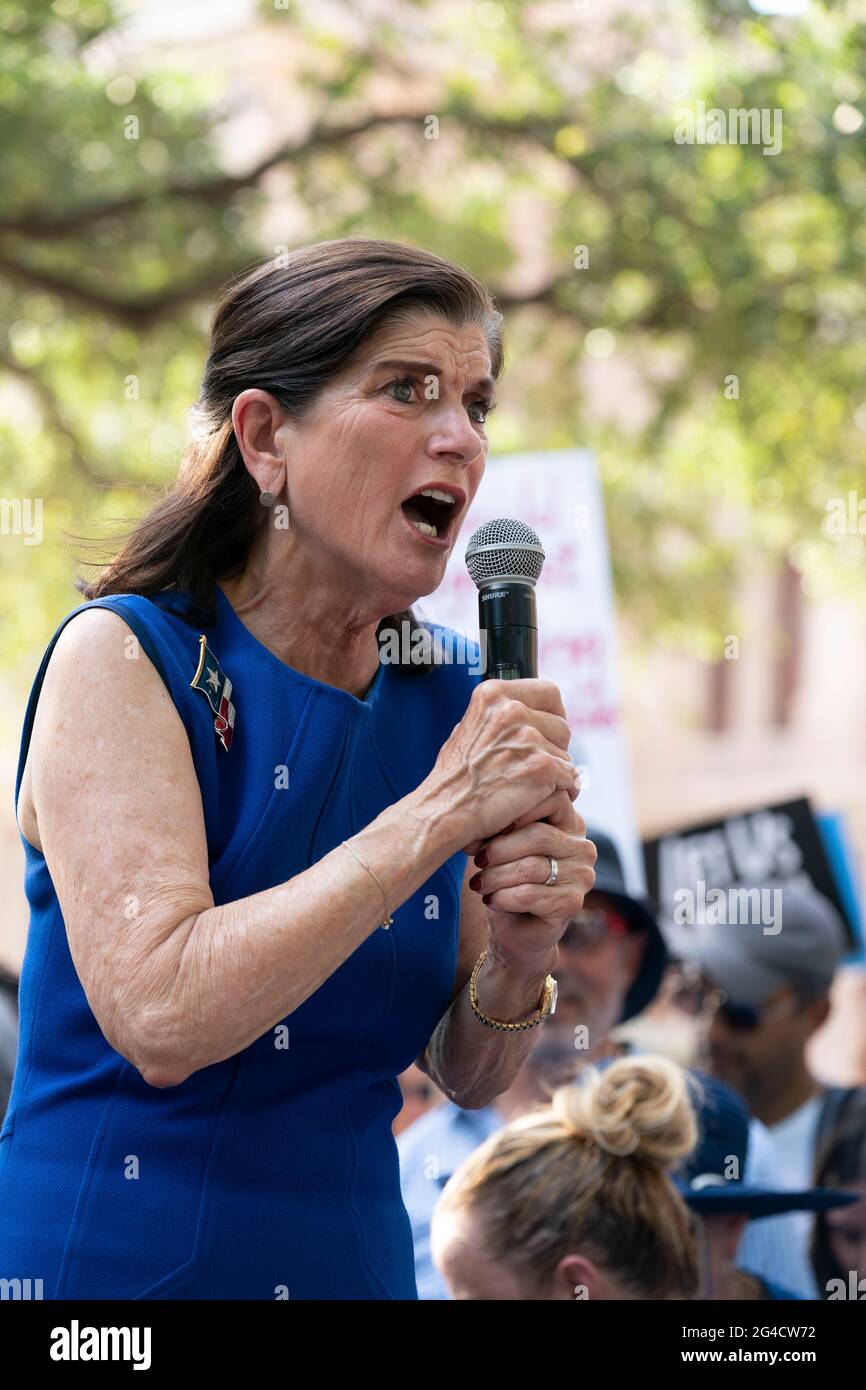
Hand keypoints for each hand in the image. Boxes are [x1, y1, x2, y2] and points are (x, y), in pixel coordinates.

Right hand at [426, 678, 579, 847]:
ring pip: (566, 756)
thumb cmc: (454, 779)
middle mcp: (512, 710)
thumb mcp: (468, 728)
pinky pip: (571, 778)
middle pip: (562, 726)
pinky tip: (536, 801)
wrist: (443, 812)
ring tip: (524, 788)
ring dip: (554, 774)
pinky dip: (559, 792)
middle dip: (554, 750)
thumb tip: (526, 711)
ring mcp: (529, 738)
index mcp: (493, 695)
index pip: (549, 692)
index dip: (553, 715)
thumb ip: (498, 717)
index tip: (548, 733)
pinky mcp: (542, 767)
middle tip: (530, 770)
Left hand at [466, 791, 596, 967]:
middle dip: (500, 849)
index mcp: (570, 824)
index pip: (552, 799)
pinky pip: (530, 895)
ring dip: (496, 876)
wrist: (514, 929)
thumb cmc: (507, 879)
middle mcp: (583, 848)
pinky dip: (503, 897)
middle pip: (539, 836)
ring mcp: (582, 876)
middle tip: (477, 861)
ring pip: (531, 867)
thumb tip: (479, 821)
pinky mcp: (573, 903)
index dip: (516, 811)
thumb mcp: (503, 846)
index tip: (486, 827)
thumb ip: (501, 827)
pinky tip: (490, 900)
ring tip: (479, 883)